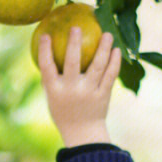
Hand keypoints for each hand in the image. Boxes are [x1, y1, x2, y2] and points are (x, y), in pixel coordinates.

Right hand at [39, 27, 121, 147]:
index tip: (46, 34)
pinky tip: (117, 50)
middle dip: (74, 43)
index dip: (45, 50)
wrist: (82, 133)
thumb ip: (50, 77)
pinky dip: (114, 62)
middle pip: (72, 63)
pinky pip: (110, 76)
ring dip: (102, 48)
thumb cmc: (64, 111)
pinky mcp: (103, 96)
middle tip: (76, 27)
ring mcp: (89, 93)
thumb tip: (47, 51)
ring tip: (107, 33)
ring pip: (97, 66)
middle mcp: (71, 91)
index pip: (46, 67)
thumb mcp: (52, 96)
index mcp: (55, 91)